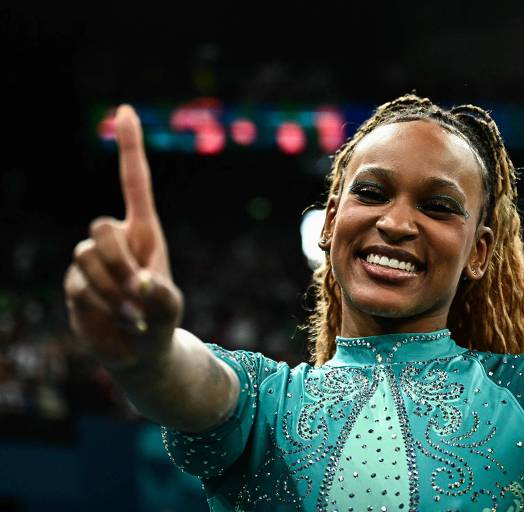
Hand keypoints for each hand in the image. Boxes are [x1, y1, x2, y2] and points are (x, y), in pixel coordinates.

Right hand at [64, 105, 183, 369]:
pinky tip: (120, 319)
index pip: (135, 183)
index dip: (129, 149)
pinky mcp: (74, 284)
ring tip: (132, 311)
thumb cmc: (161, 319)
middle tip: (139, 290)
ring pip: (86, 256)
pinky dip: (105, 305)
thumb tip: (139, 282)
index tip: (125, 110)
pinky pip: (80, 286)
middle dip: (118, 261)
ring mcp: (90, 261)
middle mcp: (114, 240)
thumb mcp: (171, 307)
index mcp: (144, 231)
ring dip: (113, 288)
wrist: (139, 350)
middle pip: (101, 226)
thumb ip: (161, 295)